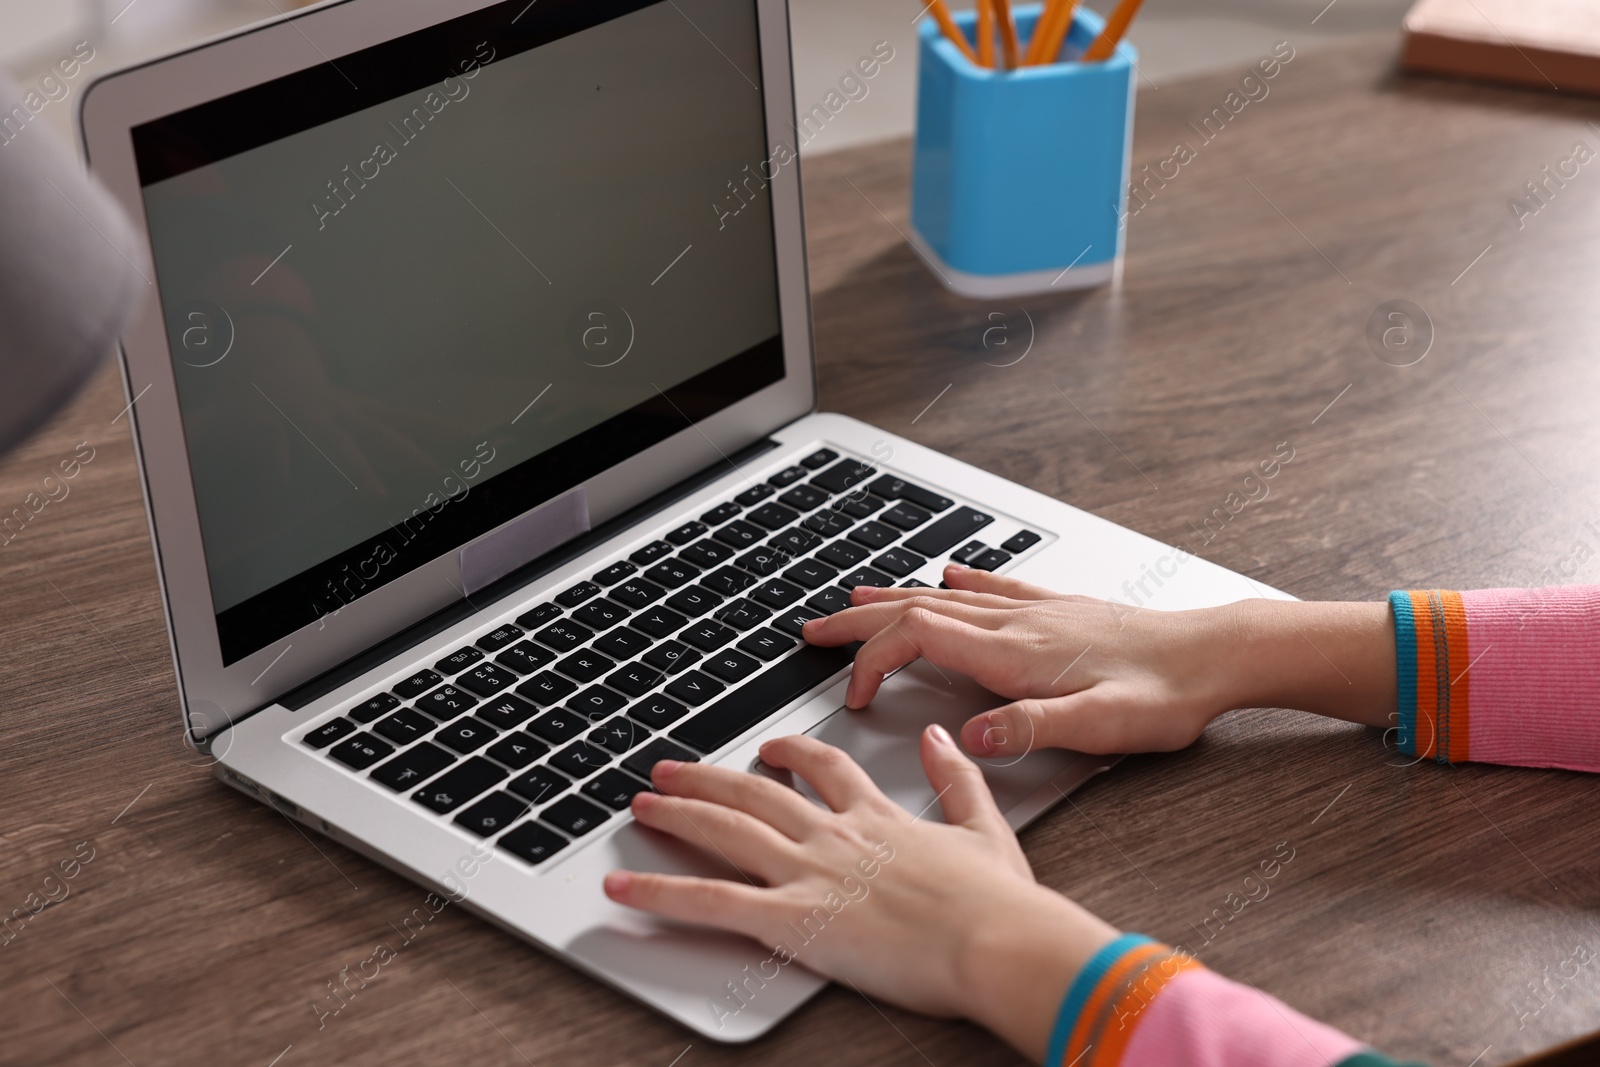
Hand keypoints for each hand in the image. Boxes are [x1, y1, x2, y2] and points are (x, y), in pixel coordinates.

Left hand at [604, 727, 1117, 1057]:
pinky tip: (623, 887)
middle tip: (669, 769)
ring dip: (677, 814)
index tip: (768, 747)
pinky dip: (660, 892)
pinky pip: (711, 901)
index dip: (791, 753)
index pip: (823, 769)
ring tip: (641, 805)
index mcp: (879, 818)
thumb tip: (940, 736)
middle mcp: (834, 836)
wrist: (996, 941)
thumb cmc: (998, 904)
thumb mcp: (986, 828)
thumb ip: (957, 779)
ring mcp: (809, 872)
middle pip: (755, 792)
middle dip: (707, 777)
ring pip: (725, 831)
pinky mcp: (792, 918)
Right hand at [801, 565, 1396, 758]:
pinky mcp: (1058, 609)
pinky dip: (958, 581)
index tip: (855, 694)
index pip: (918, 637)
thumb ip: (1032, 728)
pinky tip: (951, 571)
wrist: (1216, 655)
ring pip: (946, 594)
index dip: (873, 659)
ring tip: (855, 598)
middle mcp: (1017, 622)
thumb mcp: (1102, 726)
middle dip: (859, 619)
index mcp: (1015, 651)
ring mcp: (1036, 610)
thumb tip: (972, 737)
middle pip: (917, 607)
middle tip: (814, 628)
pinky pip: (993, 586)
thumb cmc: (1166, 694)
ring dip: (894, 596)